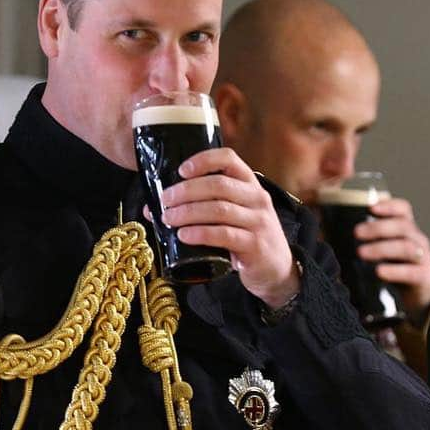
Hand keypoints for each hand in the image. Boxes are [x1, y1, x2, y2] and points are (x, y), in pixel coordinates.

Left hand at [156, 148, 299, 307]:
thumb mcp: (234, 216)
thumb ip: (202, 207)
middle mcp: (257, 198)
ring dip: (188, 212)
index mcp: (250, 184)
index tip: (181, 170)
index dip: (204, 160)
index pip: (229, 159)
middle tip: (165, 200)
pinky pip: (224, 235)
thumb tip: (153, 208)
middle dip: (186, 191)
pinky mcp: (255, 245)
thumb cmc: (247, 238)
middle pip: (218, 185)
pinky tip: (184, 235)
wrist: (276, 270)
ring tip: (168, 218)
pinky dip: (201, 234)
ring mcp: (258, 222)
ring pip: (219, 210)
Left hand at [355, 197, 429, 317]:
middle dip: (378, 228)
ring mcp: (424, 258)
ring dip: (382, 248)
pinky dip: (394, 271)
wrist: (417, 296)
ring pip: (406, 247)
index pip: (404, 210)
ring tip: (361, 253)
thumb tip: (337, 233)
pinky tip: (379, 271)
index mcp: (408, 230)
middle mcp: (418, 240)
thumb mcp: (385, 251)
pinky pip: (411, 272)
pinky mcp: (425, 277)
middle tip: (357, 233)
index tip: (371, 208)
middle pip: (403, 226)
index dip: (389, 206)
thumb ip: (370, 240)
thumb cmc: (396, 268)